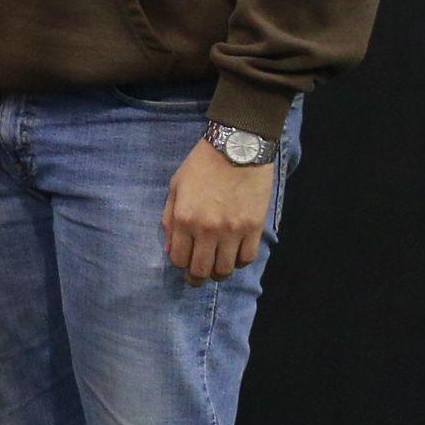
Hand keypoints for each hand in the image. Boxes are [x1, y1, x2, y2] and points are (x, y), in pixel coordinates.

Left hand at [163, 136, 276, 282]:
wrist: (237, 146)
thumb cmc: (202, 164)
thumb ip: (169, 218)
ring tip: (218, 268)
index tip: (185, 262)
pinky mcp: (254, 227)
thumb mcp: (176, 186)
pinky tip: (236, 255)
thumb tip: (170, 249)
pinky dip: (241, 262)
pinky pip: (248, 258)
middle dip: (197, 278)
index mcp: (184, 219)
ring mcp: (232, 231)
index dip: (180, 265)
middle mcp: (206, 229)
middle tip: (199, 276)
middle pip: (201, 270)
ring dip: (219, 273)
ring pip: (225, 269)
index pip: (179, 259)